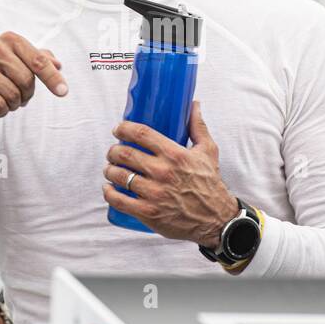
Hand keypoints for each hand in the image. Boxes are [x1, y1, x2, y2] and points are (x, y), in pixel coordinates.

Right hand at [0, 31, 66, 131]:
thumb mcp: (16, 62)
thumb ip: (38, 60)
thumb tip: (58, 64)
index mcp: (10, 39)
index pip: (38, 60)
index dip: (52, 78)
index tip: (63, 92)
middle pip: (26, 80)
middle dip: (27, 94)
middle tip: (19, 96)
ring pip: (13, 94)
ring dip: (14, 104)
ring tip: (5, 99)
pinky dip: (2, 111)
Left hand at [102, 101, 237, 245]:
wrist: (216, 219)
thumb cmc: (210, 183)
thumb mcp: (208, 151)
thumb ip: (198, 126)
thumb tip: (194, 104)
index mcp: (175, 154)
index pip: (141, 134)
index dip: (124, 128)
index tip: (118, 129)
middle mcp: (163, 172)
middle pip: (125, 154)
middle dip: (113, 151)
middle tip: (113, 152)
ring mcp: (154, 193)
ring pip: (119, 176)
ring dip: (109, 170)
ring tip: (110, 169)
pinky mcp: (148, 212)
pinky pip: (119, 200)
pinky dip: (108, 193)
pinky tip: (108, 188)